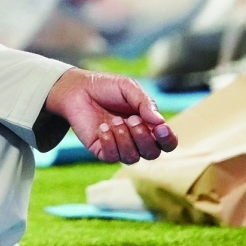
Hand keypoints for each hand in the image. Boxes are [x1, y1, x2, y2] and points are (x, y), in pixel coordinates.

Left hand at [44, 68, 177, 163]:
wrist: (77, 89)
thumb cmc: (105, 87)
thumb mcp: (128, 88)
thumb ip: (145, 103)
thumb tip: (160, 122)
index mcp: (148, 125)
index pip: (167, 143)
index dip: (168, 140)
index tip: (160, 128)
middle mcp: (136, 139)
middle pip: (152, 154)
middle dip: (144, 138)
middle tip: (131, 119)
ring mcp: (119, 146)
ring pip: (133, 158)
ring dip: (125, 139)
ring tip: (114, 120)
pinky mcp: (101, 150)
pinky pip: (112, 157)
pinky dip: (110, 142)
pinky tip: (103, 127)